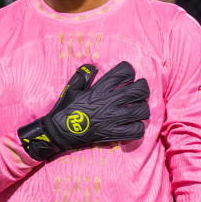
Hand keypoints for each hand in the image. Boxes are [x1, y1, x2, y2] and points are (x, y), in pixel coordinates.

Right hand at [19, 61, 149, 162]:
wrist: (58, 133)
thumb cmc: (65, 110)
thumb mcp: (71, 89)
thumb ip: (83, 76)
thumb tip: (93, 68)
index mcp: (99, 89)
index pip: (125, 72)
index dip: (129, 71)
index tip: (126, 77)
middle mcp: (109, 102)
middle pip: (140, 90)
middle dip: (142, 88)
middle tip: (137, 92)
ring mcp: (112, 119)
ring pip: (142, 110)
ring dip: (142, 108)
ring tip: (136, 109)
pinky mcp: (112, 133)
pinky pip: (136, 130)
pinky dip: (138, 127)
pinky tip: (133, 124)